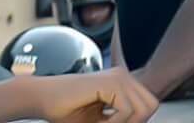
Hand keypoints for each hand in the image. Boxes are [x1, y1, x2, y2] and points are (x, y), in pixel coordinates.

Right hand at [21, 67, 159, 122]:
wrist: (42, 98)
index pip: (149, 104)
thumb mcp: (101, 121)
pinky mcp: (110, 82)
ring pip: (143, 109)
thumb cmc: (66, 110)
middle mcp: (124, 75)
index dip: (137, 121)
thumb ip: (121, 121)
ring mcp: (118, 76)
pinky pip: (127, 110)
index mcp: (123, 82)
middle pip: (151, 105)